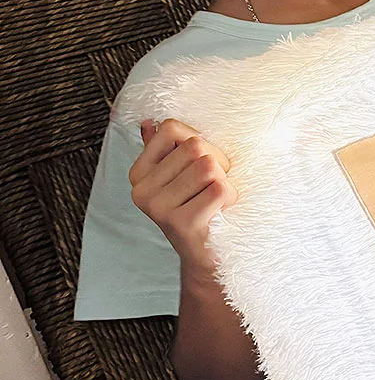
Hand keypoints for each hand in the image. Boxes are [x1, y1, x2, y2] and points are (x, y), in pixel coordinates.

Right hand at [129, 118, 238, 272]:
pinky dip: (230, 198)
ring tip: (215, 201)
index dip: (198, 141)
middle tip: (211, 188)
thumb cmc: (197, 208)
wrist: (207, 257)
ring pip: (209, 166)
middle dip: (216, 163)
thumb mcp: (178, 176)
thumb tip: (149, 122)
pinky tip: (220, 213)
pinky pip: (220, 190)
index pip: (171, 128)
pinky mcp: (183, 224)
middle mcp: (142, 191)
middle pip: (196, 147)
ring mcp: (159, 208)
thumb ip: (163, 149)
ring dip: (223, 181)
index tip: (197, 166)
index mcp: (138, 174)